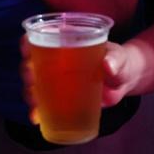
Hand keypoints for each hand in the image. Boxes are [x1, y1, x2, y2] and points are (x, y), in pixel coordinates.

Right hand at [20, 37, 136, 122]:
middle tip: (33, 79)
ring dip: (29, 92)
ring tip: (34, 102)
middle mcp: (56, 58)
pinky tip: (36, 118)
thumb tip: (108, 66)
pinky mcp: (61, 97)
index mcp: (65, 40)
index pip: (40, 35)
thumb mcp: (119, 57)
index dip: (28, 42)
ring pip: (34, 84)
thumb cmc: (120, 61)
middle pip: (32, 61)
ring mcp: (57, 79)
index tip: (27, 51)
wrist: (125, 80)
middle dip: (27, 71)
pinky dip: (37, 110)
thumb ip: (115, 59)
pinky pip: (44, 103)